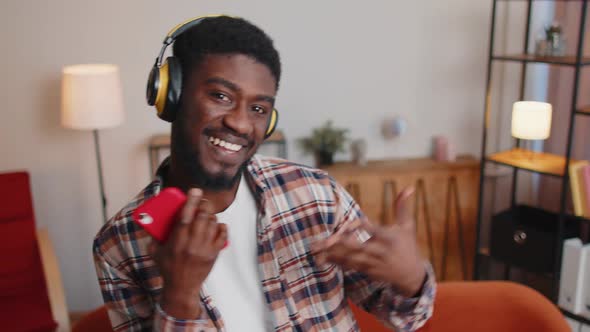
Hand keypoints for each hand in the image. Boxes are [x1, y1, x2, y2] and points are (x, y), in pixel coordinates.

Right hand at [150, 188, 227, 318]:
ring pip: (212, 224)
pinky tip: (217, 226)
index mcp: (176, 241)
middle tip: (202, 201)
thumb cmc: (167, 268)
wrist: (181, 288)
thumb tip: (153, 218)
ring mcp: (204, 249)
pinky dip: (221, 227)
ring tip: (206, 216)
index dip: (191, 201)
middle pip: (202, 217)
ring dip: (210, 216)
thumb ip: (154, 235)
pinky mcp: (214, 254)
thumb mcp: (155, 251)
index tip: (195, 190)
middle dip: (204, 205)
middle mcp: (192, 243)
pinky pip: (222, 235)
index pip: (185, 216)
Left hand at [311, 187, 425, 296]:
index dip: (359, 226)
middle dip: (338, 243)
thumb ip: (403, 206)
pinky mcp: (368, 271)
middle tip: (321, 240)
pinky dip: (336, 262)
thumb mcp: (407, 226)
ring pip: (350, 258)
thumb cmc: (408, 246)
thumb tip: (409, 186)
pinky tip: (321, 258)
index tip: (346, 223)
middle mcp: (380, 252)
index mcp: (390, 238)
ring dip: (332, 254)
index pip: (372, 230)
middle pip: (357, 246)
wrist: (411, 276)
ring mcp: (373, 263)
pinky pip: (350, 266)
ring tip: (315, 249)